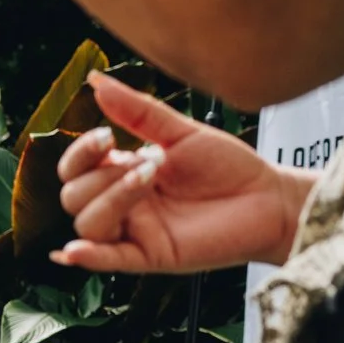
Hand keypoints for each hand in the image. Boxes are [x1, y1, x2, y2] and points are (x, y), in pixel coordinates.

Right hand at [50, 75, 309, 274]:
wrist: (270, 198)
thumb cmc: (230, 168)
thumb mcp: (181, 133)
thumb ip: (136, 111)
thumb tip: (96, 82)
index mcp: (123, 174)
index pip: (75, 169)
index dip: (80, 154)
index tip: (107, 137)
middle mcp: (123, 204)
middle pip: (73, 196)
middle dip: (103, 176)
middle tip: (149, 163)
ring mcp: (134, 231)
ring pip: (88, 224)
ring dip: (109, 199)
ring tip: (149, 181)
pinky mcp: (150, 256)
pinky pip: (108, 260)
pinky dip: (89, 256)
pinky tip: (74, 251)